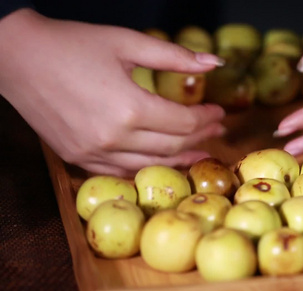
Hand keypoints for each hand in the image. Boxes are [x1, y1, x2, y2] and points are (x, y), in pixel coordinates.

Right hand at [0, 9, 225, 176]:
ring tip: (200, 152)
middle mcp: (113, 138)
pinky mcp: (77, 158)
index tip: (219, 112)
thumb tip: (214, 64)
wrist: (16, 56)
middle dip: (200, 138)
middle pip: (171, 146)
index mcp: (128, 108)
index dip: (206, 118)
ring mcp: (93, 153)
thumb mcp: (127, 42)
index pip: (183, 123)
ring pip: (150, 164)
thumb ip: (175, 56)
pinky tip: (161, 161)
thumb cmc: (72, 44)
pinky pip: (121, 171)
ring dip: (179, 159)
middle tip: (216, 131)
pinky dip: (146, 167)